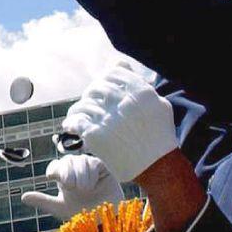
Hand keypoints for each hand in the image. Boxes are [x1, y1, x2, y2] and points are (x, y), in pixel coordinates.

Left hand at [20, 154, 126, 220]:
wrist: (105, 219)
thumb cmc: (82, 214)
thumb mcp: (61, 208)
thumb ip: (43, 201)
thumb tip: (22, 197)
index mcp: (63, 177)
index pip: (55, 166)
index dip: (55, 171)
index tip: (53, 178)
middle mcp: (74, 170)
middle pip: (66, 161)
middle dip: (67, 174)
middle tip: (72, 187)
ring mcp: (88, 167)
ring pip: (79, 161)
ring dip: (80, 176)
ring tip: (85, 189)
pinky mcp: (102, 167)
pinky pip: (93, 162)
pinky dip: (91, 173)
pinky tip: (94, 184)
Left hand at [62, 63, 177, 181]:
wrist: (158, 168)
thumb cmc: (160, 138)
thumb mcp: (160, 105)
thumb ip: (140, 84)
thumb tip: (120, 63)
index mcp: (139, 91)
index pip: (112, 73)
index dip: (105, 79)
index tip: (102, 89)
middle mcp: (122, 101)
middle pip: (96, 88)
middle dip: (92, 96)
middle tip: (91, 105)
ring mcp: (108, 118)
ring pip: (84, 104)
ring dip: (80, 110)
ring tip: (79, 116)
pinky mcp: (95, 134)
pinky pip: (76, 121)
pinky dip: (71, 123)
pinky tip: (71, 126)